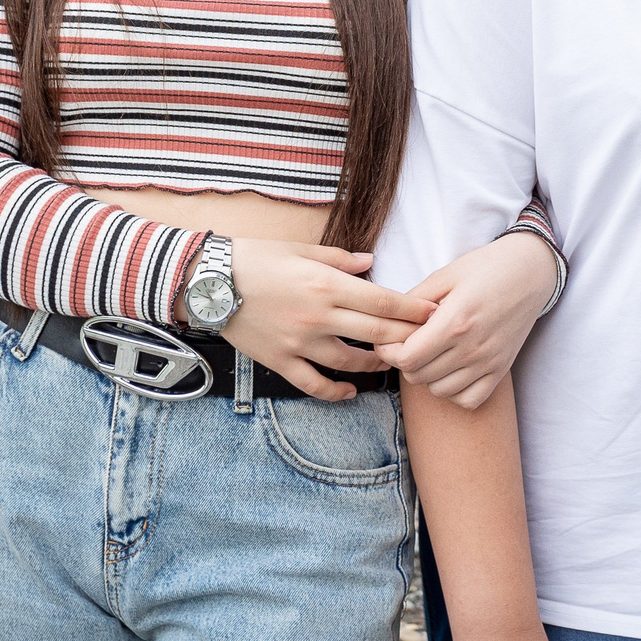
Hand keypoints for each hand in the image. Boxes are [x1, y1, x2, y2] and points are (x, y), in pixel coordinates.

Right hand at [223, 239, 435, 400]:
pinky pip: (314, 384)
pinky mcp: (280, 361)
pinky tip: (351, 392)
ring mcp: (299, 343)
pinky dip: (336, 392)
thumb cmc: (254, 257)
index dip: (413, 310)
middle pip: (376, 334)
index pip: (383, 301)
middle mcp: (318, 316)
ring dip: (377, 364)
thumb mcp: (299, 248)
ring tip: (392, 363)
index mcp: (326, 284)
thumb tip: (371, 262)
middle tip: (429, 341)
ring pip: (351, 362)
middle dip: (408, 338)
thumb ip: (339, 258)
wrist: (206, 282)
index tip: (434, 313)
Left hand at [378, 230, 558, 408]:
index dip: (389, 351)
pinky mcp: (500, 370)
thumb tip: (390, 319)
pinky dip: (454, 391)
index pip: (408, 358)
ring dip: (427, 376)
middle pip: (418, 376)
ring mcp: (488, 363)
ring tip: (431, 353)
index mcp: (455, 322)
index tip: (388, 339)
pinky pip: (468, 400)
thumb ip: (414, 299)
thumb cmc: (487, 268)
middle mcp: (472, 348)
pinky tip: (451, 370)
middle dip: (405, 361)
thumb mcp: (446, 274)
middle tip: (409, 342)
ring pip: (439, 391)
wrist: (530, 273)